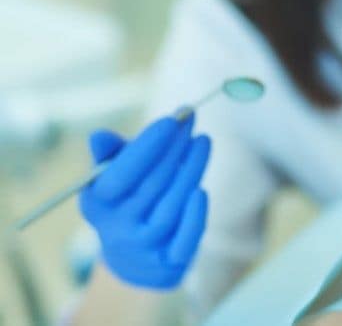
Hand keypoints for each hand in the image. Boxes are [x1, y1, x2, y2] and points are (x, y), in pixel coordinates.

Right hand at [79, 115, 210, 289]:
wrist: (132, 259)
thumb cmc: (126, 201)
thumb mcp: (111, 179)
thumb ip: (111, 156)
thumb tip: (99, 135)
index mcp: (98, 204)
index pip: (119, 175)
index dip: (146, 147)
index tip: (172, 120)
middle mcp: (118, 228)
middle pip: (151, 186)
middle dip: (174, 149)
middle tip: (191, 120)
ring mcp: (144, 246)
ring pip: (170, 208)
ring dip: (190, 172)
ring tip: (202, 141)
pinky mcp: (169, 261)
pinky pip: (184, 241)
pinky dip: (194, 218)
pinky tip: (202, 190)